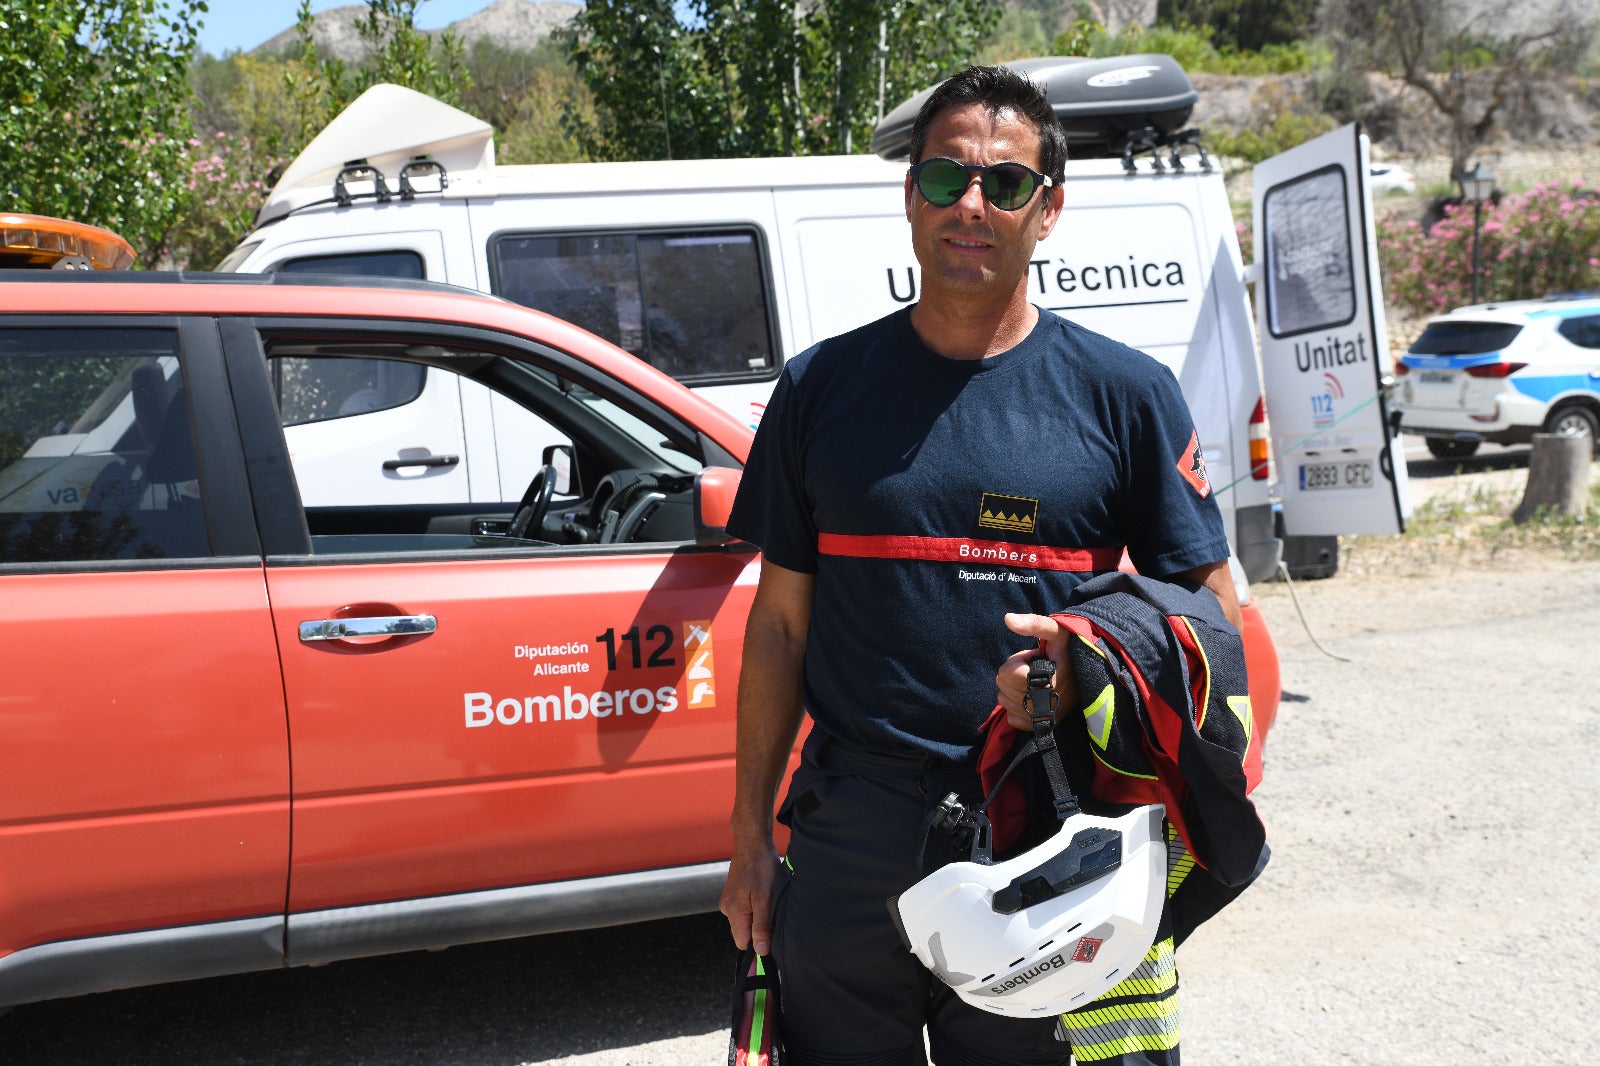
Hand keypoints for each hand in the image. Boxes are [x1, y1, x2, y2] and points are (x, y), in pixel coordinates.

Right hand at [719, 837, 778, 953]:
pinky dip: (755, 906)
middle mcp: (727, 909)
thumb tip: (761, 951)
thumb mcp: (765, 898)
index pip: (743, 943)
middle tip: (771, 908)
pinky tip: (763, 893)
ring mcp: (729, 901)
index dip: (758, 943)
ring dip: (759, 915)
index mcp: (734, 912)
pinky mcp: (733, 894)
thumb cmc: (760, 866)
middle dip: (760, 927)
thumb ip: (762, 926)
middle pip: (744, 932)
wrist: (752, 842)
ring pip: (746, 920)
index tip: (772, 934)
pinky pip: (745, 910)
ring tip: (767, 897)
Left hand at [996, 613, 1077, 731]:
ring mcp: (1043, 717)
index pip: (1010, 673)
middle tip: (1034, 669)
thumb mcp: (1059, 632)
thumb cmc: (1071, 651)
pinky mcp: (1040, 726)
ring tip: (1033, 681)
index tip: (1035, 658)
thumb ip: (1035, 624)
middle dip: (1013, 672)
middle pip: (1003, 686)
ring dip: (1012, 688)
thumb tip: (1007, 619)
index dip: (1019, 660)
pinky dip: (1015, 706)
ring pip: (1004, 701)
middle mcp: (1047, 704)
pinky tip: (1030, 696)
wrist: (1092, 673)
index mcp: (1050, 681)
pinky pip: (1011, 718)